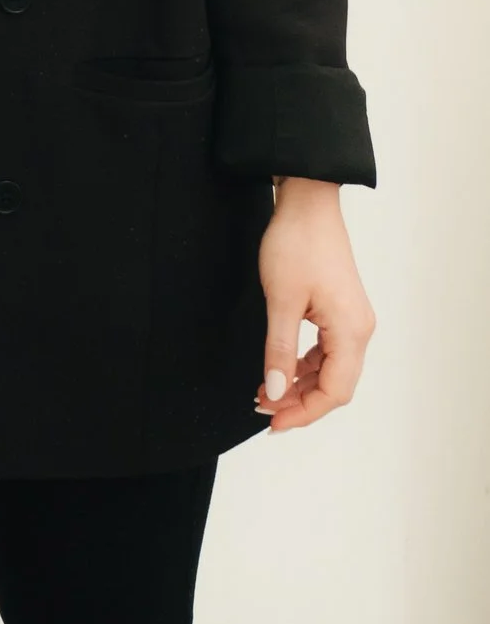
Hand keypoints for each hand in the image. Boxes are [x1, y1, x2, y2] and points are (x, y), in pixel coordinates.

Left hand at [256, 180, 374, 433]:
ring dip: (300, 384)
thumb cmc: (297, 244)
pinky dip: (304, 364)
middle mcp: (359, 329)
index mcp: (351, 331)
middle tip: (264, 410)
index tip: (272, 421)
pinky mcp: (340, 310)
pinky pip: (326, 350)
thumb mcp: (281, 301)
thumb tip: (275, 392)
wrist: (307, 202)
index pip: (334, 391)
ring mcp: (351, 319)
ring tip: (266, 391)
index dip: (303, 412)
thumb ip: (278, 350)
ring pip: (330, 369)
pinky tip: (280, 368)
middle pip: (335, 384)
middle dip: (300, 402)